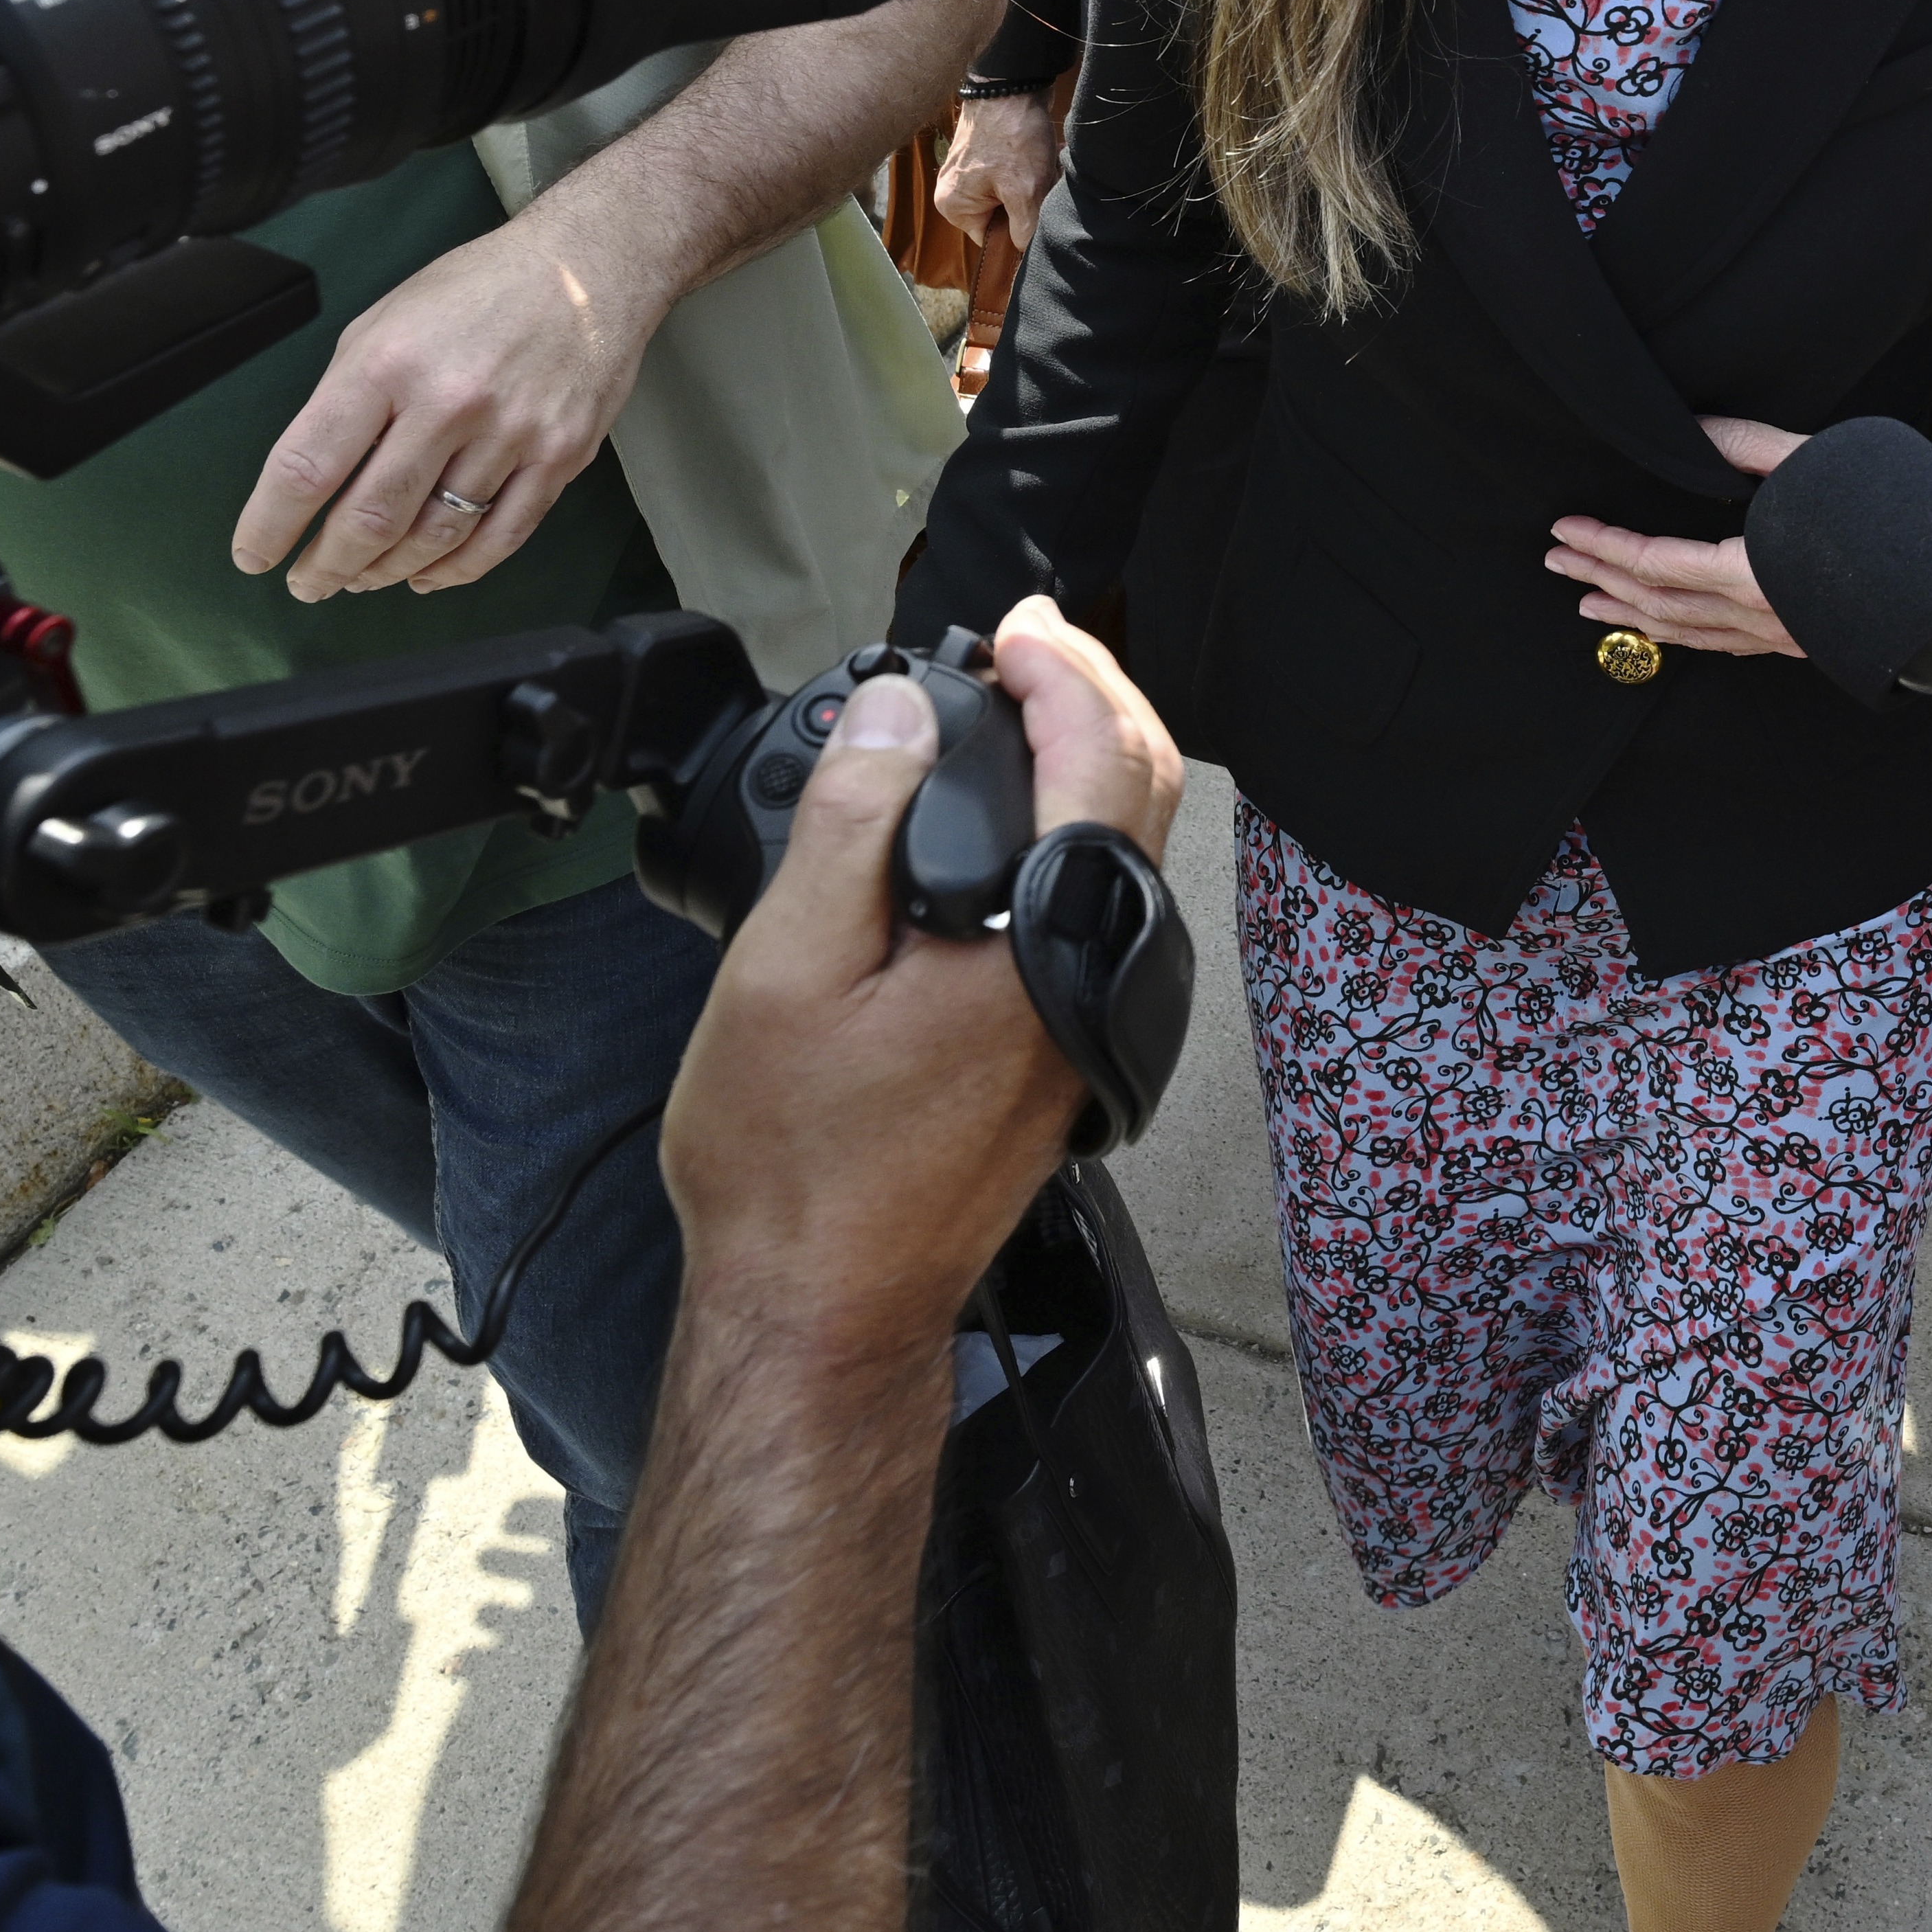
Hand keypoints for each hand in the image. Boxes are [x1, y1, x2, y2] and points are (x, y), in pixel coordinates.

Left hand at [234, 206, 673, 601]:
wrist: (587, 268)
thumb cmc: (475, 291)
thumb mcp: (384, 323)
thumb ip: (347, 400)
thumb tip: (318, 480)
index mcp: (387, 363)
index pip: (309, 466)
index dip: (271, 525)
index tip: (255, 556)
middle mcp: (448, 402)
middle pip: (371, 518)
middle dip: (327, 566)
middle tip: (308, 584)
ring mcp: (511, 433)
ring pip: (435, 537)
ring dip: (387, 572)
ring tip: (363, 578)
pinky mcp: (560, 456)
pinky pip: (500, 537)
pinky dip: (457, 570)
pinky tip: (428, 576)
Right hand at [661, 596, 1179, 1339]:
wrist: (819, 1305)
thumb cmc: (792, 1162)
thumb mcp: (788, 968)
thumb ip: (852, 825)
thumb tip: (895, 710)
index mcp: (1040, 946)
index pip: (1100, 758)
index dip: (1064, 667)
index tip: (1014, 626)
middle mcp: (1089, 980)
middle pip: (1143, 792)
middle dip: (1095, 694)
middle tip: (1027, 643)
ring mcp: (1086, 1019)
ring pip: (1128, 852)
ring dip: (1090, 760)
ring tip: (1017, 707)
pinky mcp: (1065, 1050)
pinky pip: (1097, 907)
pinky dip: (1071, 831)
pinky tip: (1007, 821)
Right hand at [932, 80, 1066, 253]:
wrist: (1012, 83)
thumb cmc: (1012, 136)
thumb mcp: (1024, 190)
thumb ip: (1025, 229)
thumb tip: (1026, 252)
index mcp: (954, 206)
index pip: (990, 239)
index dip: (1018, 233)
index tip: (1036, 217)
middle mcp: (954, 191)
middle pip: (1002, 217)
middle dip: (1028, 205)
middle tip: (1041, 187)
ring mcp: (969, 172)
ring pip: (1011, 196)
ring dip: (1033, 186)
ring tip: (1044, 167)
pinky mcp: (985, 155)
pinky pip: (1012, 176)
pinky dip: (1031, 170)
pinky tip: (1044, 156)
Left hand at [1546, 413, 1811, 664]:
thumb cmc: (1883, 512)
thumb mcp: (1809, 461)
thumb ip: (1746, 445)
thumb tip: (1693, 432)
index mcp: (1752, 572)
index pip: (1655, 562)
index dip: (1604, 545)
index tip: (1566, 529)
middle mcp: (1758, 614)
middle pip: (1658, 601)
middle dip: (1601, 580)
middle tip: (1558, 562)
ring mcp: (1778, 634)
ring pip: (1686, 632)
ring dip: (1631, 616)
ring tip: (1591, 606)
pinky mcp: (1797, 640)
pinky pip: (1722, 645)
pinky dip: (1681, 634)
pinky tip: (1665, 630)